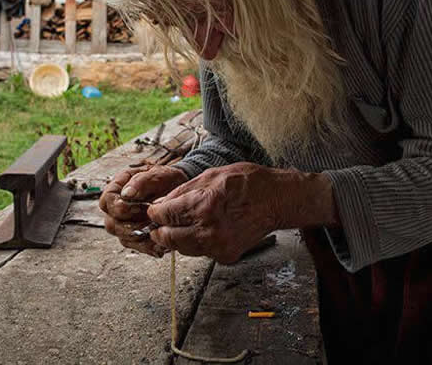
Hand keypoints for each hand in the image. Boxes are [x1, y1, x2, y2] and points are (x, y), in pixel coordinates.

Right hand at [99, 165, 188, 256]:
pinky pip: (137, 246)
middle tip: (150, 223)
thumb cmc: (165, 179)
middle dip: (130, 227)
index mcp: (117, 189)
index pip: (107, 202)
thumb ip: (141, 182)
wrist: (179, 188)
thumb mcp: (156, 174)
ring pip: (123, 238)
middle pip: (111, 224)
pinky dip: (148, 247)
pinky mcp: (135, 236)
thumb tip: (126, 194)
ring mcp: (124, 224)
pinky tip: (160, 245)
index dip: (120, 208)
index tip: (138, 207)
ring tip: (157, 233)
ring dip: (140, 238)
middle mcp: (116, 208)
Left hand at [146, 162, 283, 263]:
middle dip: (160, 230)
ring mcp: (219, 246)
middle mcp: (210, 230)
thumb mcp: (211, 175)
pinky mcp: (226, 256)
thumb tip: (162, 203)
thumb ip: (183, 191)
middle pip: (169, 238)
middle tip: (157, 224)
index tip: (153, 211)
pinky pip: (201, 252)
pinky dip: (195, 243)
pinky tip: (200, 231)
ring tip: (178, 226)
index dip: (155, 213)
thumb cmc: (249, 183)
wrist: (278, 200)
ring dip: (176, 238)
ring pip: (183, 248)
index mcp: (204, 205)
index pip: (165, 216)